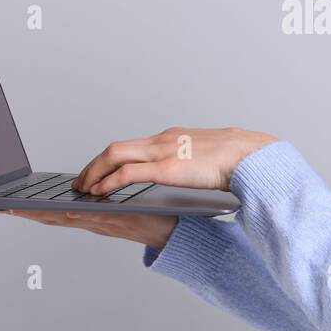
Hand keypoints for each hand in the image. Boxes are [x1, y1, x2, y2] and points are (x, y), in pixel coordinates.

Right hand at [0, 207, 177, 247]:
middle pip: (52, 217)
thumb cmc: (151, 216)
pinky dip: (83, 217)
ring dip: (44, 215)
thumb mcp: (119, 206)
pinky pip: (99, 218)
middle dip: (24, 213)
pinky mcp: (123, 222)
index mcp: (90, 216)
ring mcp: (106, 223)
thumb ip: (100, 198)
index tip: (3, 203)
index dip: (27, 208)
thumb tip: (85, 186)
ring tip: (18, 210)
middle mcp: (93, 222)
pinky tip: (69, 211)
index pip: (53, 211)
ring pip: (68, 219)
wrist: (177, 231)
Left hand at [70, 126, 278, 194]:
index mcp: (170, 139)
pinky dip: (109, 181)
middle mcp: (161, 141)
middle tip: (80, 181)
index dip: (109, 160)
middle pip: (115, 148)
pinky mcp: (167, 168)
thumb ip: (187, 162)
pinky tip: (100, 192)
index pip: (130, 146)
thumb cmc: (234, 159)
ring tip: (83, 189)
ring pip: (114, 156)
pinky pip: (127, 173)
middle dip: (93, 166)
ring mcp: (163, 152)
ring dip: (94, 173)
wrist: (250, 155)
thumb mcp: (203, 157)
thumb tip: (184, 172)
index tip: (97, 172)